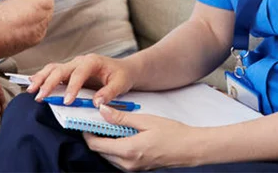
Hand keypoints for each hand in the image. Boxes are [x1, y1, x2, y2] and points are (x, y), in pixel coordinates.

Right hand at [27, 54, 135, 106]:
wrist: (123, 69)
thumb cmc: (122, 76)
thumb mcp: (121, 84)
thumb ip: (109, 93)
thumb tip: (96, 103)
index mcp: (92, 61)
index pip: (78, 74)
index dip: (71, 87)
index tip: (66, 101)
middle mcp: (79, 61)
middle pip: (59, 69)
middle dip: (48, 83)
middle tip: (40, 97)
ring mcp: (72, 65)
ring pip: (52, 68)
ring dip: (40, 78)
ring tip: (31, 90)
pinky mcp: (69, 72)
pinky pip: (53, 72)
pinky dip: (42, 76)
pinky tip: (32, 83)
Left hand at [83, 106, 205, 169]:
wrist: (191, 148)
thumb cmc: (172, 133)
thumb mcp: (145, 120)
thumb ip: (121, 118)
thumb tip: (102, 110)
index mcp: (128, 150)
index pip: (96, 145)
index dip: (87, 133)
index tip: (85, 121)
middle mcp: (128, 163)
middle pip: (100, 151)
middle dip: (95, 137)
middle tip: (97, 120)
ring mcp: (133, 168)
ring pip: (108, 156)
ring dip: (105, 142)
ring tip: (110, 126)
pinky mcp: (138, 168)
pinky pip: (119, 159)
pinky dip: (115, 147)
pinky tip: (122, 135)